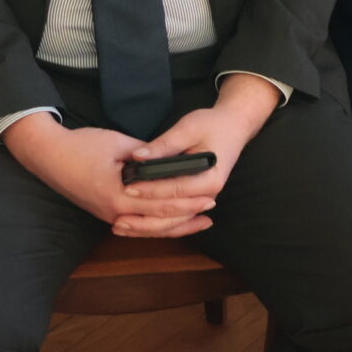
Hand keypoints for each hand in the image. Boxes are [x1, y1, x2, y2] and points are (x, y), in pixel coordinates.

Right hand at [2, 116, 215, 236]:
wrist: (49, 156)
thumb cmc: (82, 146)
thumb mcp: (118, 144)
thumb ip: (146, 156)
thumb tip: (170, 162)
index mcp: (119, 195)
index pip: (163, 203)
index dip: (188, 200)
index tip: (210, 194)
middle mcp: (115, 213)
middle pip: (160, 222)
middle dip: (188, 216)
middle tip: (211, 210)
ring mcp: (110, 216)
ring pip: (150, 229)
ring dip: (175, 225)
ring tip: (199, 221)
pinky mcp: (107, 214)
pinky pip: (138, 225)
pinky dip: (157, 225)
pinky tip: (170, 223)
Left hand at [117, 74, 279, 236]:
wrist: (233, 127)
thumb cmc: (212, 125)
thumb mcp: (187, 128)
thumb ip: (162, 145)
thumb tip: (137, 156)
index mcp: (210, 178)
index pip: (175, 188)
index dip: (150, 188)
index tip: (127, 187)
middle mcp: (209, 195)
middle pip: (174, 214)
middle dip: (145, 217)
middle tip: (118, 218)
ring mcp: (203, 199)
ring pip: (173, 221)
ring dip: (148, 226)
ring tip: (122, 227)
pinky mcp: (196, 199)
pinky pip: (176, 216)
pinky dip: (156, 222)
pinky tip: (136, 225)